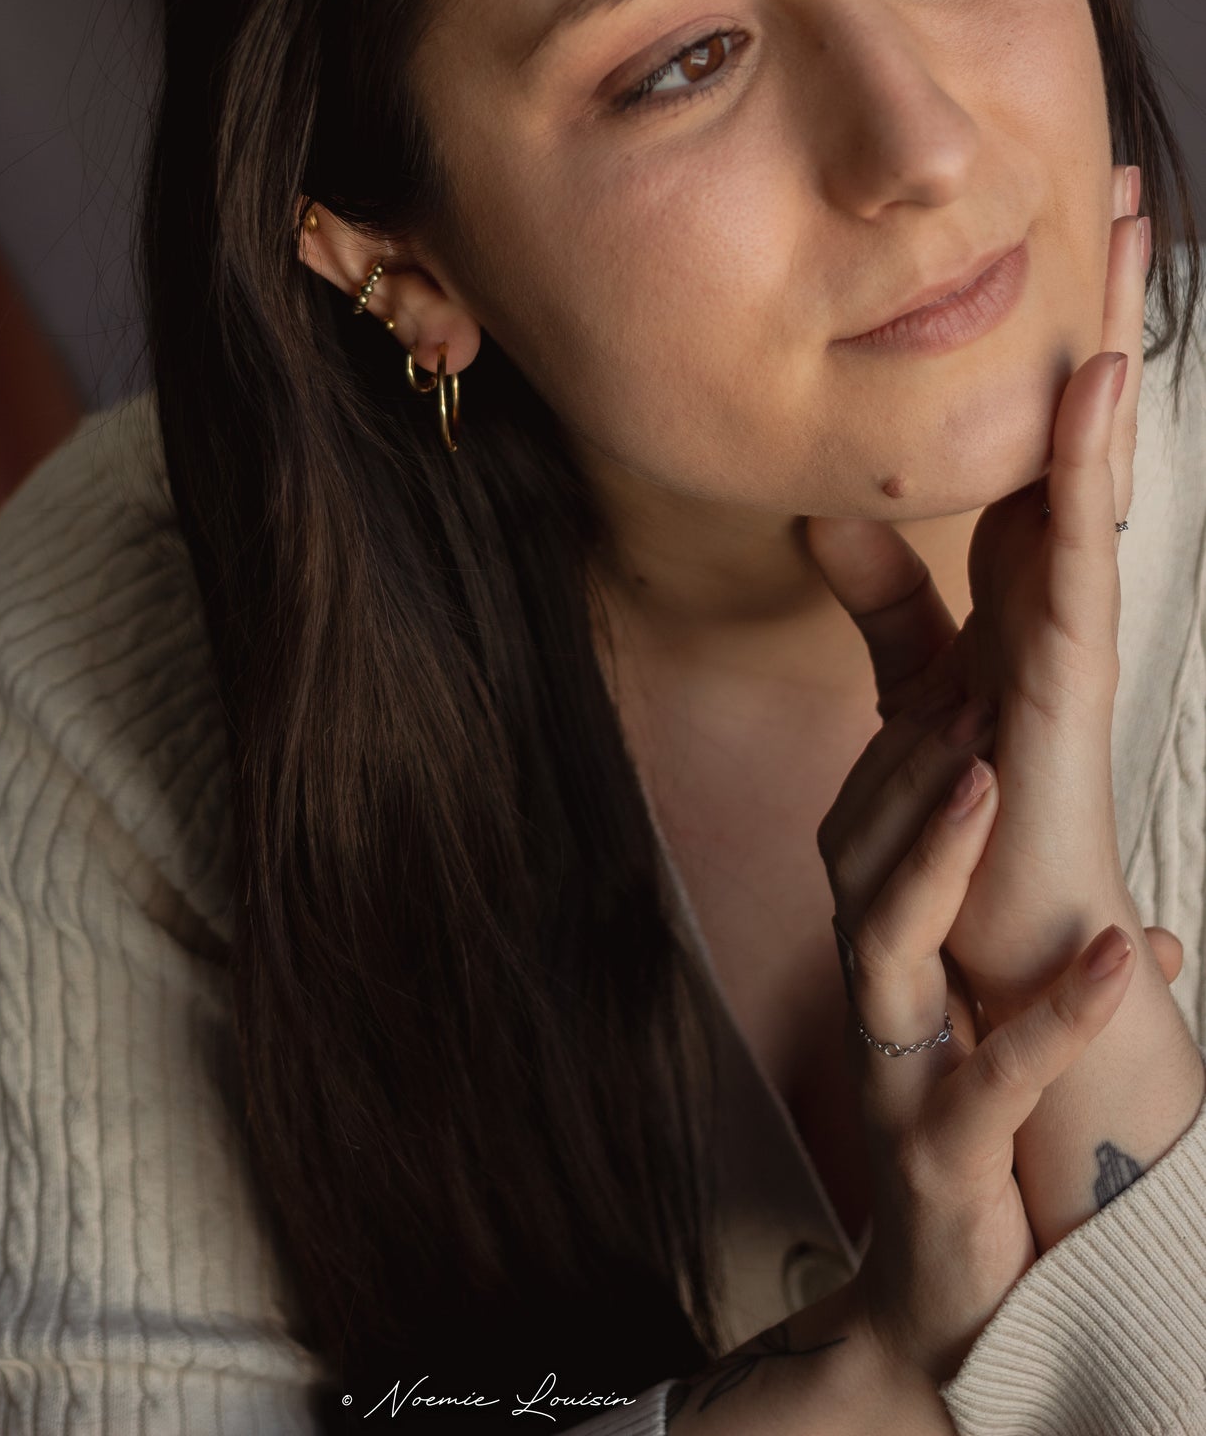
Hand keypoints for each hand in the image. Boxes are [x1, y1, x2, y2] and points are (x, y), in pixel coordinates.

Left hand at [804, 165, 1147, 1021]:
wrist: (990, 932)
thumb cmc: (967, 815)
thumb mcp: (910, 679)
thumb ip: (881, 597)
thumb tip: (827, 507)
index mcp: (1018, 579)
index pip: (1036, 431)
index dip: (1047, 337)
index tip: (1056, 232)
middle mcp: (1054, 584)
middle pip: (1080, 421)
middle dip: (1102, 306)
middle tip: (1123, 190)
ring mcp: (1069, 620)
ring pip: (1091, 456)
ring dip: (1110, 345)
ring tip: (1126, 239)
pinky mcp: (1063, 669)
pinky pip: (1074, 543)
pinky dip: (1085, 456)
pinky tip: (1093, 373)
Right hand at [813, 702, 1137, 1389]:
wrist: (949, 1316)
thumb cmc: (984, 1161)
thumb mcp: (1009, 1043)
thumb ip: (1061, 987)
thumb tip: (1144, 940)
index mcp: (892, 972)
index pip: (864, 833)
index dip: (904, 753)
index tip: (962, 677)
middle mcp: (877, 1010)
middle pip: (849, 861)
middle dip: (909, 773)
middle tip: (977, 699)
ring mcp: (897, 1081)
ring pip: (876, 940)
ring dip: (932, 852)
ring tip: (994, 776)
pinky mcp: (941, 1157)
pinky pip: (991, 1074)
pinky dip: (1054, 1014)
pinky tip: (1122, 957)